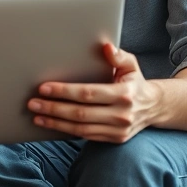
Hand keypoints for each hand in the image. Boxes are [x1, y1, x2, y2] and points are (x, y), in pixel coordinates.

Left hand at [26, 43, 163, 142]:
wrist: (154, 107)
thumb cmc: (135, 82)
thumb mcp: (131, 65)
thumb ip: (118, 56)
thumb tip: (106, 46)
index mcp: (124, 94)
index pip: (88, 93)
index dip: (65, 91)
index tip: (44, 88)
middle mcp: (122, 114)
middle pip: (81, 113)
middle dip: (54, 108)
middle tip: (33, 103)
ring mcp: (118, 130)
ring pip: (80, 128)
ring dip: (55, 122)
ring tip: (36, 115)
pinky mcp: (114, 139)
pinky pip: (86, 136)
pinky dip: (66, 131)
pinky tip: (51, 124)